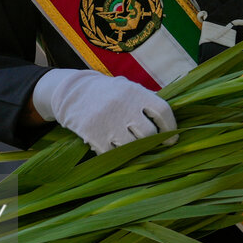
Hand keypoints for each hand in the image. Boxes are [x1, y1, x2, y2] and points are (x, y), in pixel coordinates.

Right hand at [32, 70, 175, 153]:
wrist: (72, 92)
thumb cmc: (106, 93)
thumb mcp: (126, 88)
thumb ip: (146, 101)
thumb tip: (169, 122)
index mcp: (134, 92)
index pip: (162, 111)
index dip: (170, 127)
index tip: (171, 138)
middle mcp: (123, 105)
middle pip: (148, 133)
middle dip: (150, 141)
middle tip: (149, 144)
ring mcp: (107, 121)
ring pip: (131, 146)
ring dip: (133, 149)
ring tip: (130, 145)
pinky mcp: (93, 134)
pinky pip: (112, 153)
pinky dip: (115, 154)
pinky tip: (113, 148)